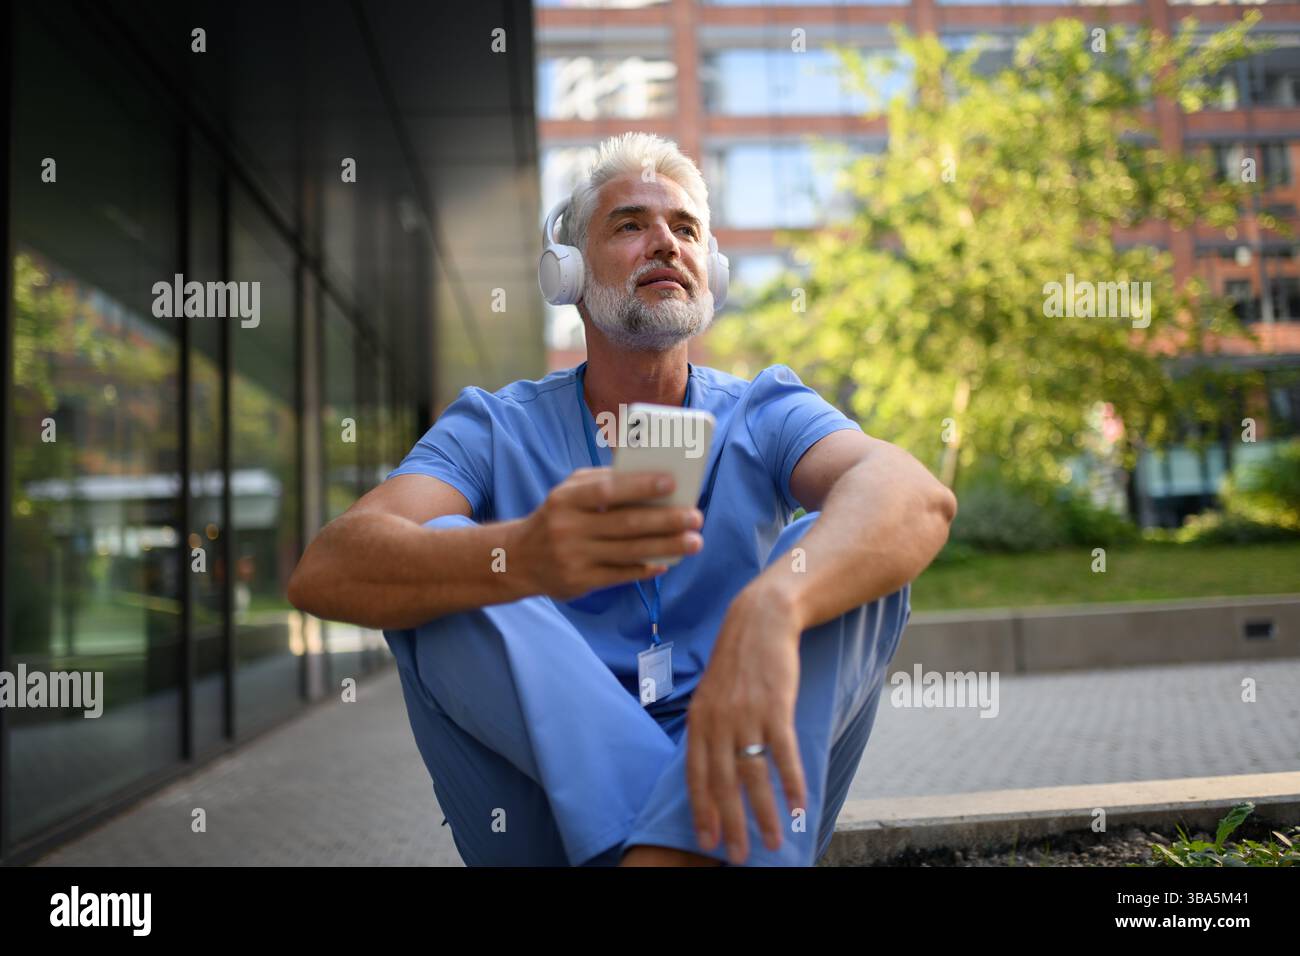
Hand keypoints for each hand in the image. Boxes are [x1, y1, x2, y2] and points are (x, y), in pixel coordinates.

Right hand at [510, 466, 703, 600]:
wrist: (519, 559)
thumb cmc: (556, 517)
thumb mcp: (568, 492)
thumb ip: (602, 481)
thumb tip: (649, 479)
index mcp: (566, 499)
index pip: (608, 490)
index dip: (641, 486)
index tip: (672, 482)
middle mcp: (568, 528)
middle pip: (626, 524)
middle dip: (666, 520)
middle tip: (695, 516)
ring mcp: (574, 558)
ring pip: (629, 552)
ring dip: (666, 547)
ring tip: (694, 541)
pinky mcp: (580, 582)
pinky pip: (620, 575)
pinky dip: (646, 569)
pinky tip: (666, 563)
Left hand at [686, 583, 807, 863]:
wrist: (759, 620)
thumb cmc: (737, 662)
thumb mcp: (711, 694)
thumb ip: (709, 730)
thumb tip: (711, 771)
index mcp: (698, 720)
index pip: (696, 775)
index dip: (701, 811)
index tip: (706, 840)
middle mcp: (718, 721)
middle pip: (723, 783)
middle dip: (730, 824)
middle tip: (737, 856)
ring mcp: (746, 714)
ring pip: (753, 775)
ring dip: (763, 813)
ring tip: (773, 841)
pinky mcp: (775, 706)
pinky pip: (783, 754)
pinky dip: (791, 783)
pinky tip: (798, 807)